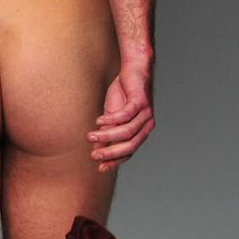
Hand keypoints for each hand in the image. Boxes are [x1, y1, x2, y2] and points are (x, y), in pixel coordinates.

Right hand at [90, 57, 153, 172]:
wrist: (133, 70)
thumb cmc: (123, 94)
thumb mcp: (112, 116)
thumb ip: (108, 132)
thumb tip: (97, 149)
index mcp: (141, 132)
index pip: (129, 152)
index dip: (115, 161)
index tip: (100, 168)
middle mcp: (146, 125)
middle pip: (130, 145)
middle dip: (111, 153)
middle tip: (94, 155)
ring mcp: (145, 114)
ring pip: (127, 131)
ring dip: (107, 135)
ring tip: (91, 136)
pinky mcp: (140, 101)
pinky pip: (126, 115)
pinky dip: (111, 119)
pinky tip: (99, 120)